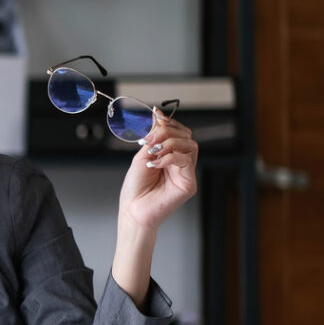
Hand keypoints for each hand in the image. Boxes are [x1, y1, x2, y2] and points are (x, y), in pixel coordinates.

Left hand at [118, 108, 198, 231]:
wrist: (133, 210)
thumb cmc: (136, 188)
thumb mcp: (141, 157)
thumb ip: (152, 138)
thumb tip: (157, 115)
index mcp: (170, 156)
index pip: (179, 133)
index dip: (169, 122)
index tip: (156, 114)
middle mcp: (181, 164)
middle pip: (186, 136)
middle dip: (167, 131)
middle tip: (150, 139)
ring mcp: (186, 173)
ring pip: (190, 146)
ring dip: (169, 143)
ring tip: (152, 151)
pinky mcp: (189, 183)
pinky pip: (186, 161)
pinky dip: (169, 157)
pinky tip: (155, 163)